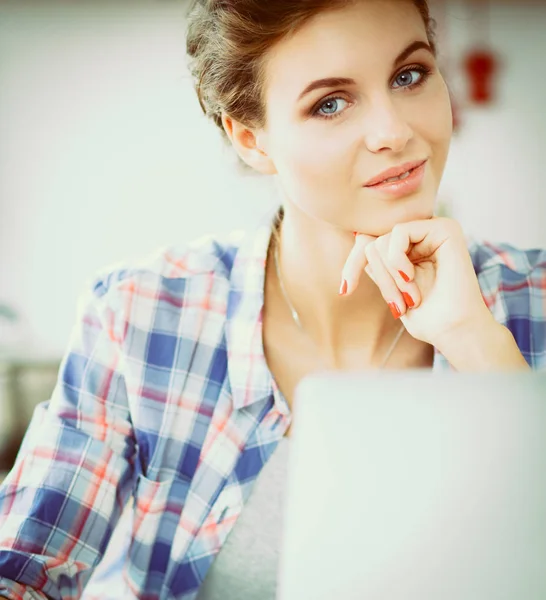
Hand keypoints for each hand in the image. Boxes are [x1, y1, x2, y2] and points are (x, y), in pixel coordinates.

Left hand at [341, 217, 495, 346]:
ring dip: (389, 275)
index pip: (369, 242)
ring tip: (410, 297)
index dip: (353, 264)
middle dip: (379, 277)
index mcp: (412, 248)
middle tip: (397, 304)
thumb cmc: (427, 317)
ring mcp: (434, 229)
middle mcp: (423, 235)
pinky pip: (398, 232)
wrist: (454, 330)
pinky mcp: (444, 228)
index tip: (345, 291)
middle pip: (373, 242)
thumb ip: (379, 263)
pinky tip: (410, 277)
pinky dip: (396, 259)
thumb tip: (359, 236)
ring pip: (382, 239)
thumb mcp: (391, 288)